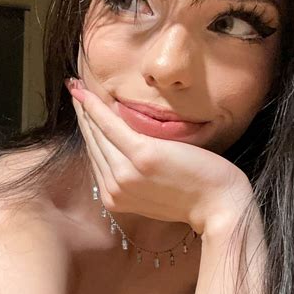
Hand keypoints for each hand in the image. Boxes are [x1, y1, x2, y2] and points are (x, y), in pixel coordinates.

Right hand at [66, 79, 253, 235]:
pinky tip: (85, 94)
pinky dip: (95, 108)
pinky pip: (110, 126)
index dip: (87, 131)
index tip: (81, 111)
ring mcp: (126, 173)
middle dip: (82, 115)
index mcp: (115, 198)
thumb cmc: (194, 195)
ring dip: (85, 108)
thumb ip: (133, 176)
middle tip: (74, 91)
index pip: (97, 157)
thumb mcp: (154, 191)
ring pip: (98, 133)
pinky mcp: (141, 155)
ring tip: (78, 88)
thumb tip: (121, 151)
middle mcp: (114, 188)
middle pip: (94, 144)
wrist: (220, 205)